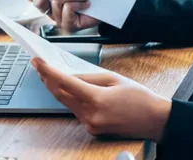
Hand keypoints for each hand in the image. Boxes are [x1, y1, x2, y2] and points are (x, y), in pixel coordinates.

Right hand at [21, 0, 99, 31]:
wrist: (105, 12)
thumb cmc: (89, 0)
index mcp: (50, 5)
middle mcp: (52, 13)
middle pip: (38, 2)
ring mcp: (59, 21)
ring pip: (56, 1)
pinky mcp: (68, 26)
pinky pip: (68, 8)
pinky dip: (79, 3)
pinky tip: (87, 4)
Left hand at [32, 58, 171, 140]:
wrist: (155, 120)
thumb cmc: (139, 98)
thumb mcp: (114, 79)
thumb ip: (89, 78)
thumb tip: (69, 76)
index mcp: (97, 100)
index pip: (65, 83)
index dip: (48, 71)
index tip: (37, 62)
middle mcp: (91, 115)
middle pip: (60, 95)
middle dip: (48, 80)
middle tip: (39, 67)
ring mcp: (91, 125)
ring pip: (67, 104)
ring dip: (57, 90)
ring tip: (49, 75)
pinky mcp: (93, 130)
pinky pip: (76, 111)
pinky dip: (70, 99)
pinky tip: (68, 90)